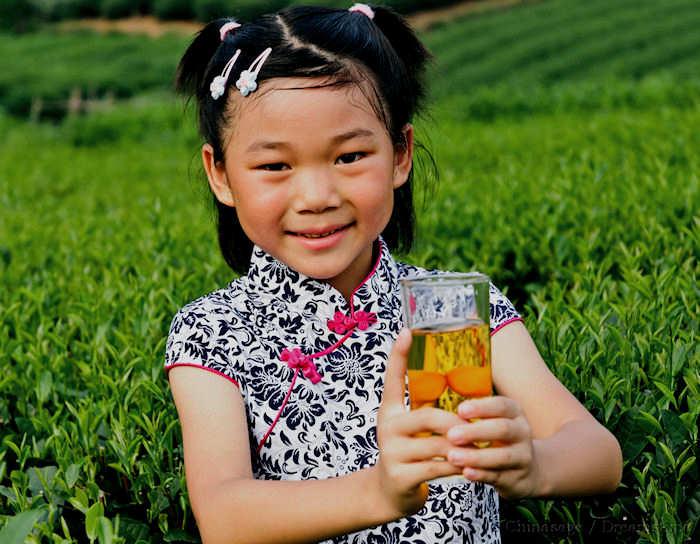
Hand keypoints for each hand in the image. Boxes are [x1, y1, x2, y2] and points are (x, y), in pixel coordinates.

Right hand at [372, 328, 463, 517]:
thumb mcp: (410, 428)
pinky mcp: (401, 476)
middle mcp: (387, 428)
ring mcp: (391, 453)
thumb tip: (458, 384)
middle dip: (456, 422)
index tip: (407, 331)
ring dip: (462, 447)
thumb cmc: (409, 452)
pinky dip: (458, 468)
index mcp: (389, 411)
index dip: (398, 355)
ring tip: (478, 447)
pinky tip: (469, 468)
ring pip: (438, 445)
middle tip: (474, 426)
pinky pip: (438, 468)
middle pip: (427, 416)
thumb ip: (426, 409)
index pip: (392, 378)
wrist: (390, 492)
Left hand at [445, 396, 542, 499]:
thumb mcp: (493, 420)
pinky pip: (498, 476)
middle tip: (452, 435)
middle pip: (503, 429)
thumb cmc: (498, 438)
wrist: (528, 469)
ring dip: (476, 456)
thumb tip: (438, 409)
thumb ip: (473, 414)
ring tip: (452, 456)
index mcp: (514, 413)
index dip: (482, 407)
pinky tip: (465, 472)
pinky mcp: (517, 478)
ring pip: (502, 456)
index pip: (502, 406)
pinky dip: (481, 475)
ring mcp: (522, 457)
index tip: (460, 410)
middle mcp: (522, 432)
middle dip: (476, 432)